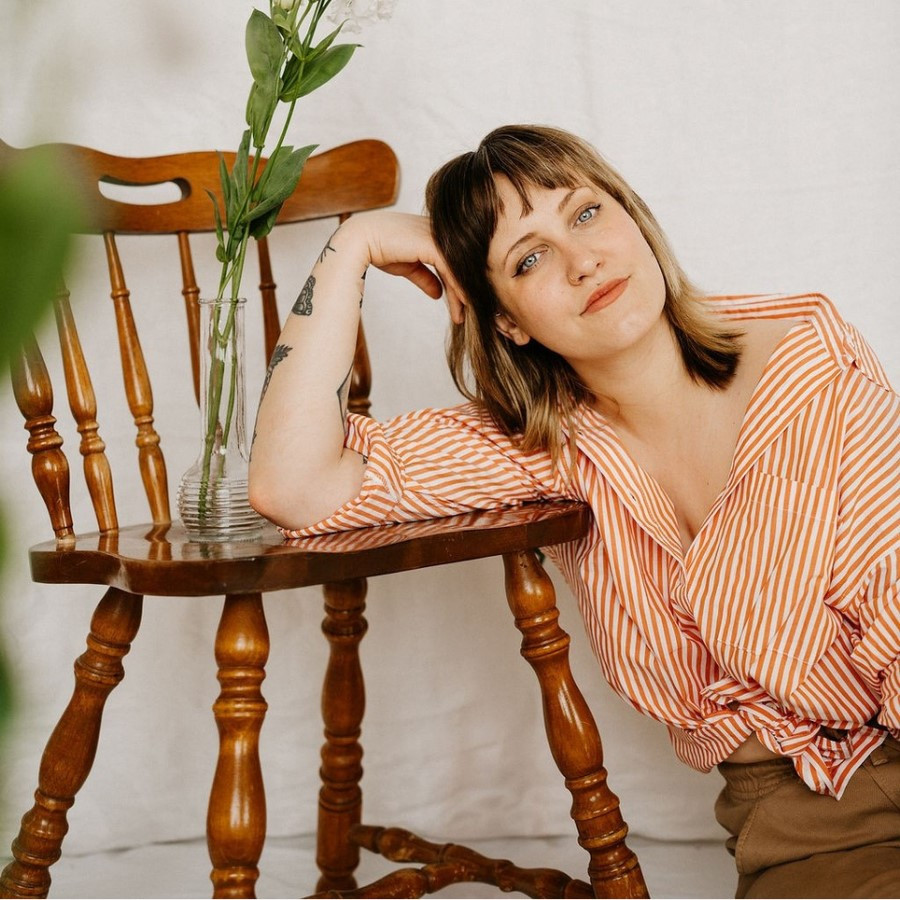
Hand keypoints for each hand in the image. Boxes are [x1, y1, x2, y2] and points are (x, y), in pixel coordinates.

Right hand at [341, 212, 466, 322]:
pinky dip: (459, 288)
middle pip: (460, 265)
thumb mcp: (408, 266)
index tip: (462, 305)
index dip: (458, 284)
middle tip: (468, 314)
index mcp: (434, 234)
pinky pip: (452, 270)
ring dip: (462, 294)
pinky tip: (464, 303)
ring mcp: (437, 237)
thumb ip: (425, 277)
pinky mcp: (432, 245)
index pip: (454, 261)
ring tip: (463, 315)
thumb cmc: (380, 249)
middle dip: (464, 291)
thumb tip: (438, 293)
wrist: (360, 241)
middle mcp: (440, 233)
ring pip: (458, 269)